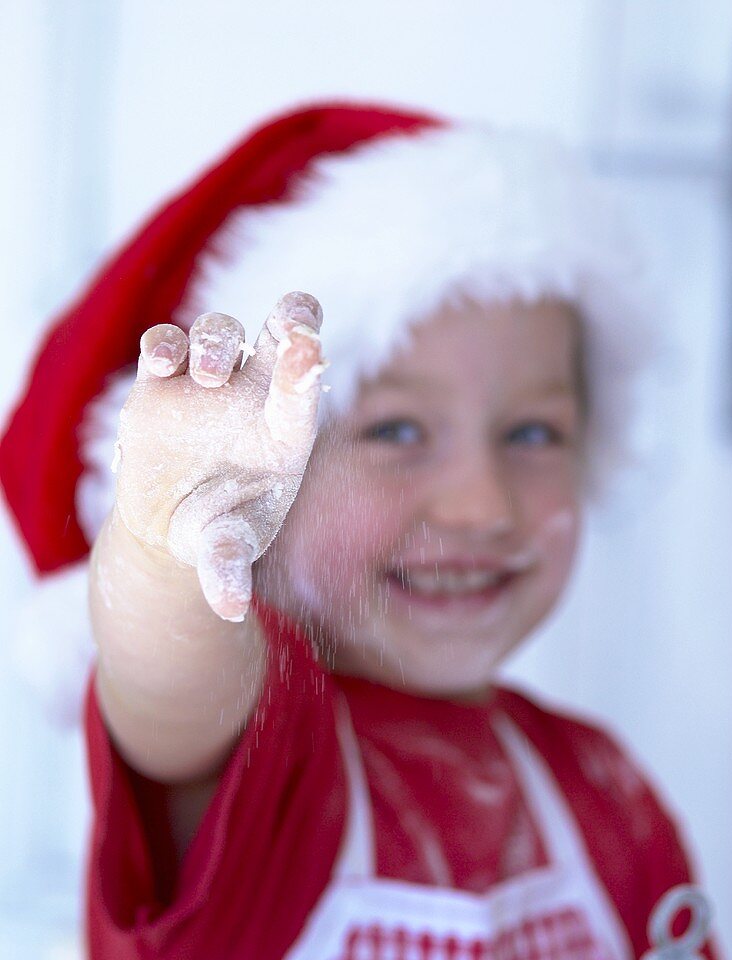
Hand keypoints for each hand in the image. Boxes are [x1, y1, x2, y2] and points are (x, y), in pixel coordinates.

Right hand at [114, 291, 324, 620]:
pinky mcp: (161, 381)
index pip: (304, 384)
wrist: (169, 524)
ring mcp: (208, 381)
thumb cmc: (217, 532)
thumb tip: (230, 608)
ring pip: (219, 333)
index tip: (307, 355)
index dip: (306, 366)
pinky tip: (163, 361)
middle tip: (291, 322)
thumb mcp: (225, 550)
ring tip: (210, 371)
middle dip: (291, 317)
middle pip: (281, 332)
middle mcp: (254, 394)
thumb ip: (228, 570)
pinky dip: (163, 347)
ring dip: (218, 341)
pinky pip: (163, 346)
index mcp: (286, 428)